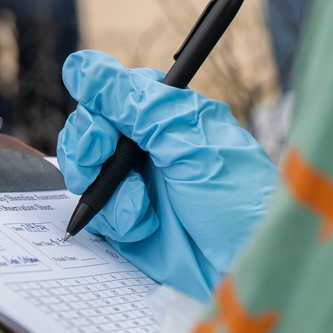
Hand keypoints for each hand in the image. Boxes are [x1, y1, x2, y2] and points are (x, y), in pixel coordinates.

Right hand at [56, 50, 276, 299]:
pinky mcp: (133, 222)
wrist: (250, 266)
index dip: (98, 111)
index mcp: (170, 117)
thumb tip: (82, 66)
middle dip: (87, 150)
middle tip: (99, 166)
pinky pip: (100, 213)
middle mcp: (151, 147)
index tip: (100, 134)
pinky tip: (144, 226)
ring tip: (139, 207)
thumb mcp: (187, 145)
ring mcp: (140, 185)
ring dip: (104, 190)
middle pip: (90, 132)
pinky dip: (116, 219)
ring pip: (88, 173)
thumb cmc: (238, 201)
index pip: (112, 96)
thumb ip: (132, 105)